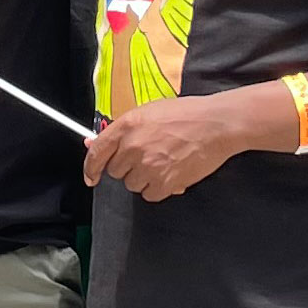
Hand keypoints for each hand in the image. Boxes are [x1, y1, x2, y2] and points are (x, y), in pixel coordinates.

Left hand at [83, 87, 275, 201]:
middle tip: (148, 157)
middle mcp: (133, 146)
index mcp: (127, 126)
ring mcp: (148, 166)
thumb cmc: (186, 114)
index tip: (91, 177)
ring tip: (164, 162)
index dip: (90, 168)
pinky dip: (160, 188)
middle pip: (115, 172)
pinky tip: (172, 173)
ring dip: (145, 178)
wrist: (216, 124)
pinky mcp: (165, 182)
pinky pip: (150, 194)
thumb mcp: (148, 112)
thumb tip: (93, 142)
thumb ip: (121, 130)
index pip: (97, 153)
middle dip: (128, 168)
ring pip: (132, 185)